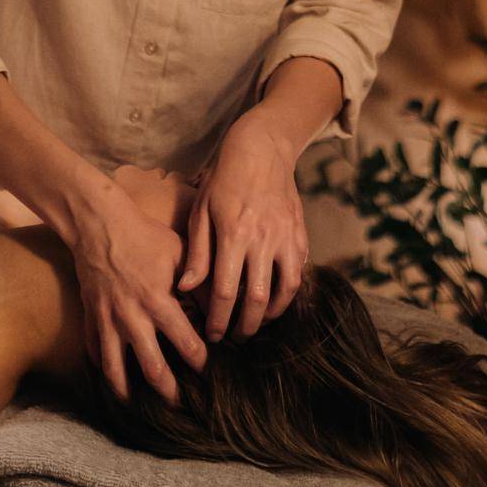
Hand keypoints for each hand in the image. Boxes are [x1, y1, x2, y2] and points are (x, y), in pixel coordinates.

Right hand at [67, 177, 208, 405]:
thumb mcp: (179, 252)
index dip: (199, 360)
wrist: (99, 225)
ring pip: (116, 370)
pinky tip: (113, 379)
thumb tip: (218, 304)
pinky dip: (103, 369)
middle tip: (181, 405)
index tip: (208, 369)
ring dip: (129, 392)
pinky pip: (95, 352)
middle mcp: (132, 317)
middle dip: (169, 391)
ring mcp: (107, 321)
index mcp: (158, 301)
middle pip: (152, 368)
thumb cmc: (144, 236)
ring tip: (139, 407)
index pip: (185, 342)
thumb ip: (197, 281)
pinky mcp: (90, 318)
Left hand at [177, 112, 308, 342]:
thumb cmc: (224, 180)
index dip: (218, 320)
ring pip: (286, 289)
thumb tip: (186, 289)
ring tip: (258, 320)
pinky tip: (275, 295)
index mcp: (233, 234)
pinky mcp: (300, 233)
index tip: (213, 335)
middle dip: (245, 326)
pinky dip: (289, 290)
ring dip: (272, 313)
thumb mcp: (201, 211)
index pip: (225, 291)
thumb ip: (197, 253)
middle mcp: (263, 238)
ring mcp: (286, 236)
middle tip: (236, 337)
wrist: (261, 149)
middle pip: (257, 298)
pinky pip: (299, 270)